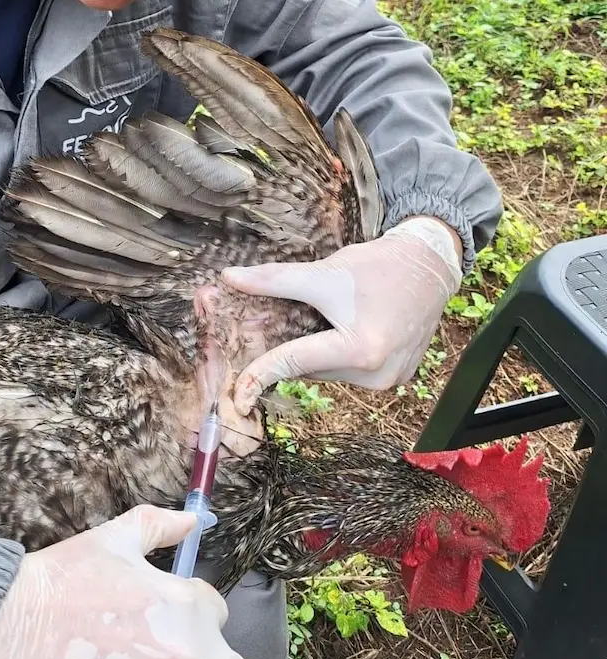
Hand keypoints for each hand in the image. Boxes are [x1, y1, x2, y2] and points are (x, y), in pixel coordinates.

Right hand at [0, 504, 248, 658]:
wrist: (11, 626)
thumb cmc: (62, 582)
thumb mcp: (113, 540)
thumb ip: (159, 526)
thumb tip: (192, 520)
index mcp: (183, 606)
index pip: (216, 610)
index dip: (191, 604)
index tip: (162, 606)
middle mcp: (186, 653)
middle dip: (203, 648)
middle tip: (164, 640)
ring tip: (147, 653)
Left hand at [221, 217, 462, 412]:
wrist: (430, 264)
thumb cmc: (377, 267)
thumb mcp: (321, 273)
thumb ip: (273, 280)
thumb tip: (229, 276)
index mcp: (358, 351)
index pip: (294, 362)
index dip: (260, 374)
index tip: (237, 394)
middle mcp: (376, 374)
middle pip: (312, 366)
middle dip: (290, 348)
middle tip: (273, 324)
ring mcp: (390, 379)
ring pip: (330, 369)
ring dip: (317, 349)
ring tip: (322, 317)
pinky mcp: (397, 375)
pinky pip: (352, 370)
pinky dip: (338, 352)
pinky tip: (343, 326)